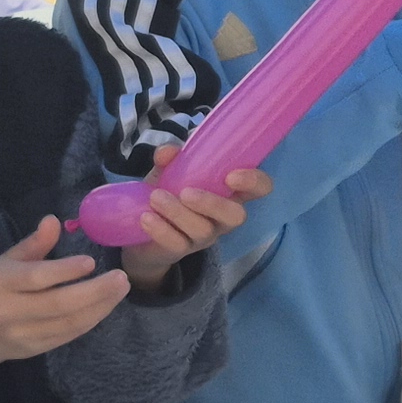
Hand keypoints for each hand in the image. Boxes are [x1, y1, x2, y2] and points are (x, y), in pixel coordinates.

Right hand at [0, 216, 129, 402]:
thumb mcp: (2, 263)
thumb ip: (32, 244)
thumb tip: (53, 220)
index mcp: (0, 284)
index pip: (36, 277)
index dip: (65, 271)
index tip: (91, 261)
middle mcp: (11, 311)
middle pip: (59, 304)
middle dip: (95, 291)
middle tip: (121, 277)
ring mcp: (24, 334)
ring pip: (69, 323)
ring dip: (100, 307)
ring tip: (120, 289)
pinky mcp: (35, 349)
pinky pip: (68, 335)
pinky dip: (90, 320)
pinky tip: (106, 306)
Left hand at [116, 173, 261, 292]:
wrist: (142, 226)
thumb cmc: (168, 190)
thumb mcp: (169, 170)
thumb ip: (170, 159)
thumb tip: (167, 152)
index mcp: (229, 192)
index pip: (259, 187)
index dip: (255, 182)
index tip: (232, 176)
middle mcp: (223, 217)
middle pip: (236, 216)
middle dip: (213, 204)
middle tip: (186, 192)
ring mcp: (204, 236)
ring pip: (203, 229)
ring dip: (178, 212)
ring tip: (155, 197)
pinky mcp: (181, 250)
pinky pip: (177, 244)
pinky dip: (161, 229)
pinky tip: (146, 217)